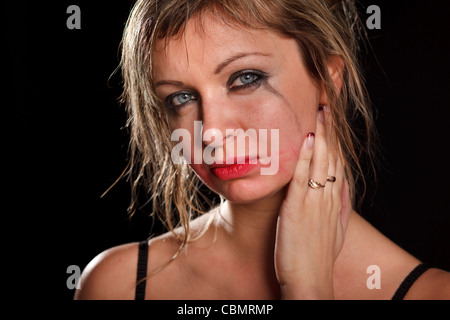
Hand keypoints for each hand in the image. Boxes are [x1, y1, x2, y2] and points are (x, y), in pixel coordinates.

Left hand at [275, 106, 351, 298]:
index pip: (338, 164)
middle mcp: (327, 197)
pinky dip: (307, 158)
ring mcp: (314, 202)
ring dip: (321, 136)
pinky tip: (308, 140)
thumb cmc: (318, 257)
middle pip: (332, 158)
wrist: (310, 281)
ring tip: (320, 113)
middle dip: (330, 131)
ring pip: (321, 162)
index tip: (334, 123)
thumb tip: (342, 185)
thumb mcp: (336, 230)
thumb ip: (340, 206)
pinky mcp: (298, 208)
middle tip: (327, 107)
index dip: (337, 142)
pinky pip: (303, 178)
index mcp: (334, 201)